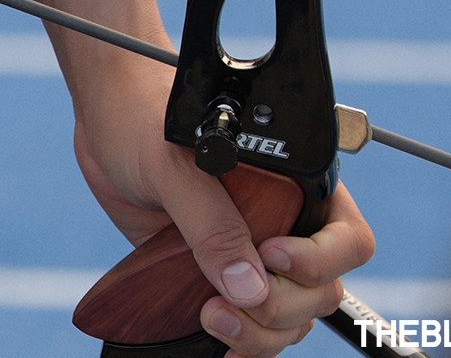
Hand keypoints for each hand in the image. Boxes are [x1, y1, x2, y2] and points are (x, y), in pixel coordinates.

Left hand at [74, 57, 377, 354]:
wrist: (104, 122)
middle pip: (320, 292)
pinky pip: (257, 326)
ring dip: (261, 333)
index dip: (319, 260)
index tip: (270, 256)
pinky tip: (222, 344)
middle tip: (226, 300)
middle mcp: (284, 221)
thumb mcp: (173, 162)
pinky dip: (246, 343)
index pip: (346, 238)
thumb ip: (210, 221)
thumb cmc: (143, 115)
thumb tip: (249, 285)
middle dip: (281, 308)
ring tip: (212, 318)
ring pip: (292, 319)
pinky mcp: (223, 276)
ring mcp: (254, 253)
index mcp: (294, 180)